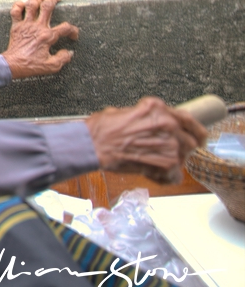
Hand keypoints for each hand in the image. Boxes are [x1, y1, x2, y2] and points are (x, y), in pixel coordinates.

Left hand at [2, 0, 78, 78]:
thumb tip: (69, 52)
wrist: (12, 65)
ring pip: (31, 4)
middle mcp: (37, 27)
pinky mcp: (16, 26)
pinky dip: (18, 5)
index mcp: (47, 36)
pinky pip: (15, 11)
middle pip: (47, 6)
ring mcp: (25, 25)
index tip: (73, 36)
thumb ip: (63, 58)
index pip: (65, 28)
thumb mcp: (52, 66)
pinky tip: (23, 4)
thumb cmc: (31, 66)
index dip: (73, 31)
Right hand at [86, 97, 208, 182]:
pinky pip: (174, 175)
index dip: (193, 130)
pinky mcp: (165, 163)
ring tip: (153, 164)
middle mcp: (167, 123)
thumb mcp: (124, 112)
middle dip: (181, 149)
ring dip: (171, 163)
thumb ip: (146, 118)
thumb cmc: (101, 130)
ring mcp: (169, 143)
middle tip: (169, 154)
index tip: (195, 136)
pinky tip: (152, 174)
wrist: (91, 146)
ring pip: (183, 158)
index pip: (187, 119)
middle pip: (190, 141)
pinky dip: (165, 178)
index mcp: (157, 108)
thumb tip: (152, 124)